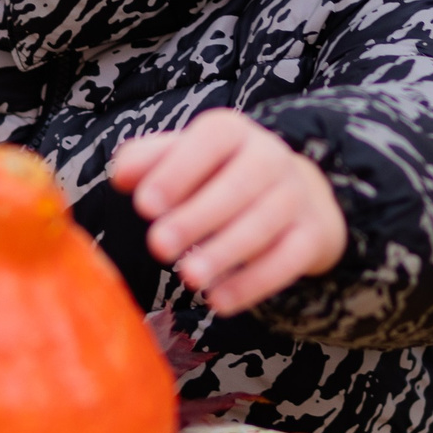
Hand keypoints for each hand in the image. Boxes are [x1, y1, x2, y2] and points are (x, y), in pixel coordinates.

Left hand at [110, 110, 346, 315]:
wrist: (293, 192)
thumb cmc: (217, 175)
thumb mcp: (182, 158)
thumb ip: (145, 161)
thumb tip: (121, 177)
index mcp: (231, 131)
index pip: (210, 141)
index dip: (178, 172)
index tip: (144, 206)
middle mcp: (269, 157)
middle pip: (238, 186)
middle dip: (196, 218)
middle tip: (158, 246)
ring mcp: (295, 197)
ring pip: (263, 225)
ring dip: (224, 253)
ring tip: (188, 277)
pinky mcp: (311, 236)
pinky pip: (287, 260)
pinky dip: (253, 284)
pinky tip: (219, 301)